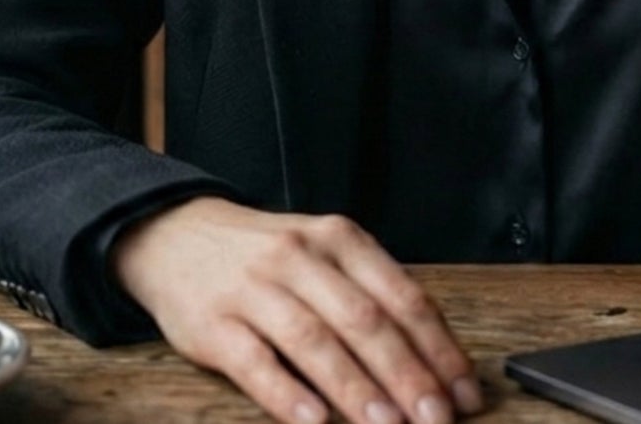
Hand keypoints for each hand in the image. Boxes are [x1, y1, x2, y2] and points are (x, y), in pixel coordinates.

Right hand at [112, 197, 482, 423]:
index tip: (464, 394)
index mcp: (338, 239)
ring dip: (356, 388)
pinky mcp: (213, 324)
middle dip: (407, 375)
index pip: (401, 296)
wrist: (176, 234)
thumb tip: (432, 357)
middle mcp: (300, 257)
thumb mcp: (322, 252)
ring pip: (315, 340)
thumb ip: (370, 293)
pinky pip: (255, 361)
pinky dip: (288, 394)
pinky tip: (315, 422)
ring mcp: (255, 289)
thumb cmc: (266, 255)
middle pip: (364, 320)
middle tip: (436, 420)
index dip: (437, 348)